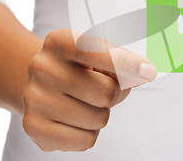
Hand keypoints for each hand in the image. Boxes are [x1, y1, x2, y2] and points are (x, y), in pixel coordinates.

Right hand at [22, 29, 156, 151]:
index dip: (125, 62)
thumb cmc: (80, 68)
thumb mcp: (97, 55)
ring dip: (101, 114)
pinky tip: (74, 118)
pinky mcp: (34, 127)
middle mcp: (42, 67)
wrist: (42, 83)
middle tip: (104, 88)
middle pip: (106, 92)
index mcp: (59, 42)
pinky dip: (88, 133)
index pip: (96, 51)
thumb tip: (145, 73)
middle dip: (115, 94)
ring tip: (85, 102)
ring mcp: (35, 98)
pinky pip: (86, 140)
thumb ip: (121, 62)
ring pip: (98, 119)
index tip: (148, 70)